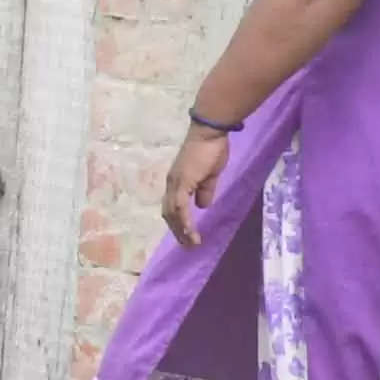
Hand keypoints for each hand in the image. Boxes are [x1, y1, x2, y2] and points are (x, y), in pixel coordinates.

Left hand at [161, 125, 231, 246]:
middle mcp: (171, 185)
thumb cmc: (211, 150)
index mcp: (177, 183)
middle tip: (187, 246)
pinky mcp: (182, 182)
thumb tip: (202, 206)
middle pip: (168, 213)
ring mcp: (175, 183)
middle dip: (177, 231)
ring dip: (180, 230)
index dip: (178, 222)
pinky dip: (184, 220)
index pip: (172, 207)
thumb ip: (205, 190)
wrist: (209, 133)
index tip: (186, 236)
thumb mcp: (210, 175)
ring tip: (190, 244)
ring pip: (172, 212)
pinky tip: (190, 231)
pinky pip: (180, 206)